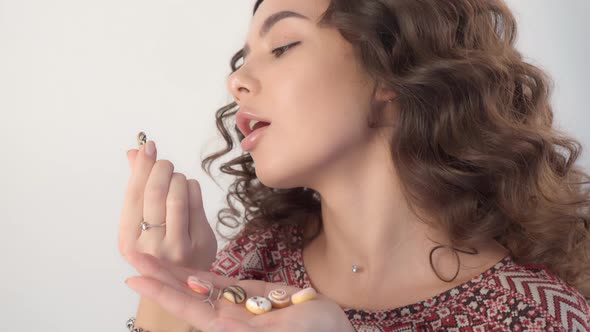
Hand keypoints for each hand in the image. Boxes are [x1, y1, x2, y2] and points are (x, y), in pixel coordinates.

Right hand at [118, 139, 216, 270]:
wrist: (176, 286)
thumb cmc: (154, 248)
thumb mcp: (138, 223)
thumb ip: (136, 188)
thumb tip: (134, 152)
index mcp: (129, 240)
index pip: (135, 194)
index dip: (142, 166)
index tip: (147, 146)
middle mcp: (153, 245)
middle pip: (157, 191)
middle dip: (161, 168)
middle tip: (164, 163)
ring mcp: (180, 245)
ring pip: (179, 193)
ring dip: (177, 177)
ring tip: (174, 180)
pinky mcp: (203, 242)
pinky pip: (197, 200)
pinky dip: (191, 187)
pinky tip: (187, 190)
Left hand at [123, 250, 355, 331]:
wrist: (334, 331)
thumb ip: (247, 328)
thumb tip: (214, 324)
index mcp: (230, 329)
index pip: (188, 308)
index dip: (161, 291)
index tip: (135, 277)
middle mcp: (227, 318)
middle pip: (186, 294)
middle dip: (158, 275)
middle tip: (132, 254)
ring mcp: (238, 306)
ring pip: (199, 286)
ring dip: (174, 271)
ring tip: (149, 255)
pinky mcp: (251, 296)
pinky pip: (222, 284)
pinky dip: (202, 275)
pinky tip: (184, 270)